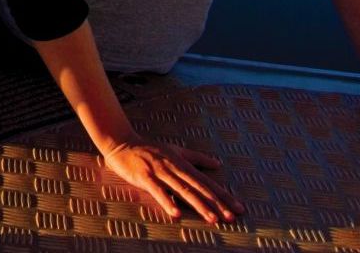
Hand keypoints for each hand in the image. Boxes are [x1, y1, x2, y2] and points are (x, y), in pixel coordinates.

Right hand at [99, 139, 242, 224]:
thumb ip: (197, 158)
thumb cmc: (149, 148)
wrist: (121, 141)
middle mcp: (174, 168)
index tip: (238, 207)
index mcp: (183, 163)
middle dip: (217, 203)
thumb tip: (218, 164)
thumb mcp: (176, 150)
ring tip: (213, 219)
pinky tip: (176, 214)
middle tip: (232, 216)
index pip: (207, 182)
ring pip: (182, 190)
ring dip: (199, 205)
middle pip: (199, 188)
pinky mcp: (144, 177)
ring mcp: (160, 172)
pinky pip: (158, 191)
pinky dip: (167, 202)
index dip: (223, 195)